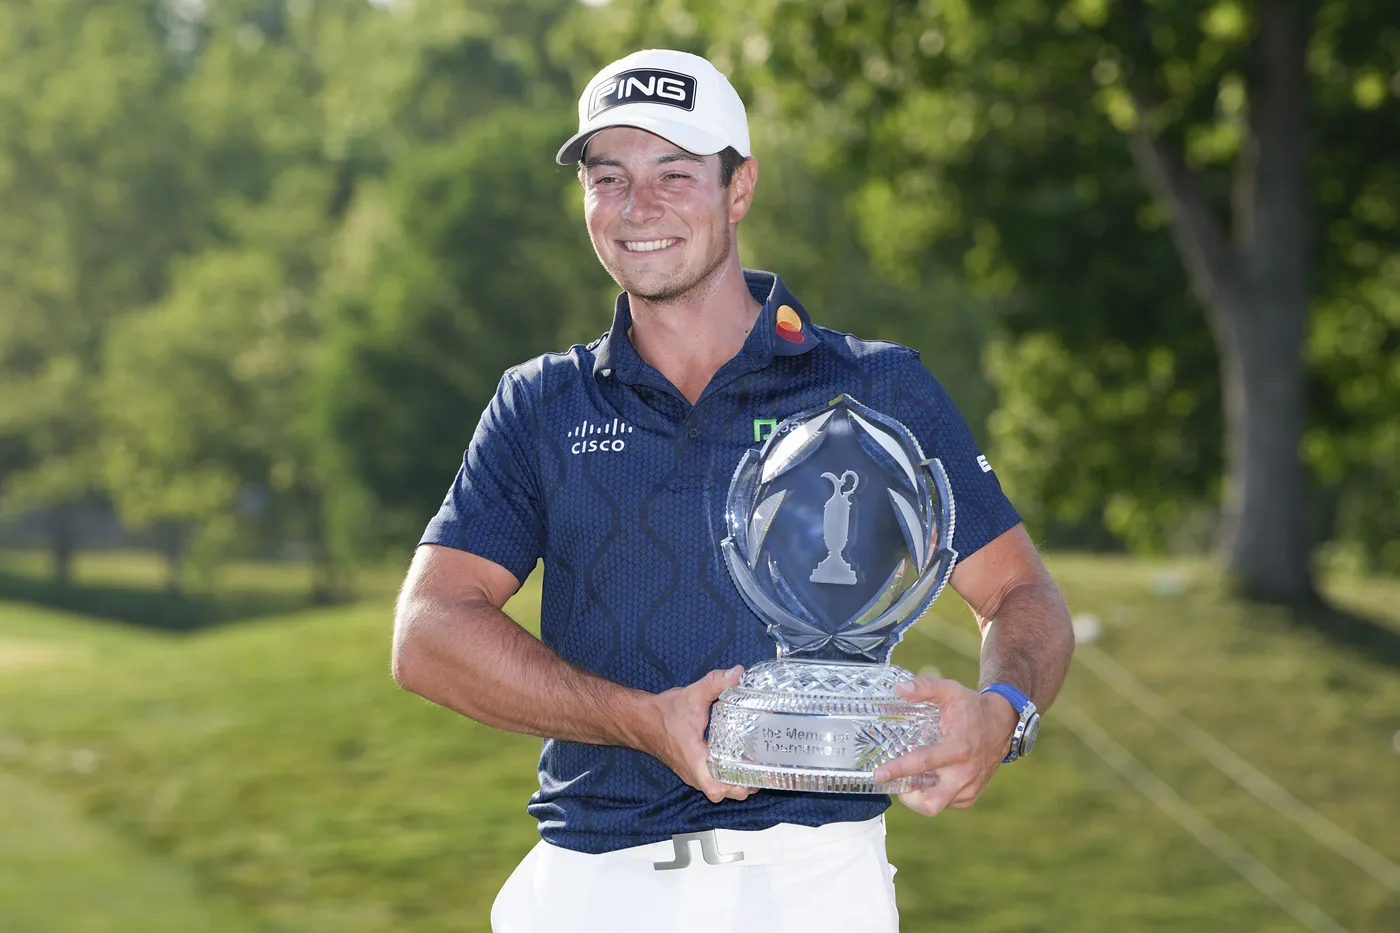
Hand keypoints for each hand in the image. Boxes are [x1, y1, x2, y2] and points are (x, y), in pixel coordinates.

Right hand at [644, 666, 754, 803]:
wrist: (642, 720)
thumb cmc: (664, 713)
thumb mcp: (692, 695)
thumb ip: (715, 683)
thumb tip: (737, 674)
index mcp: (694, 759)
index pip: (715, 789)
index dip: (735, 787)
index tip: (752, 776)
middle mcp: (693, 772)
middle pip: (722, 793)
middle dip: (741, 787)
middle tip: (759, 772)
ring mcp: (691, 773)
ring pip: (717, 789)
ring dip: (734, 783)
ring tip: (753, 768)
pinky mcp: (691, 769)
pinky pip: (711, 781)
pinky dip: (724, 777)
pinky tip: (736, 762)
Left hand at [872, 677, 1017, 817]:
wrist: (1003, 724)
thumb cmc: (973, 708)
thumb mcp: (950, 691)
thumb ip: (925, 688)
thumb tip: (899, 688)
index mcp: (957, 748)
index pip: (923, 763)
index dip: (898, 769)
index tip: (879, 773)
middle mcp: (964, 773)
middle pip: (931, 803)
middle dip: (908, 798)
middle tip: (895, 783)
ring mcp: (969, 787)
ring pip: (937, 806)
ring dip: (919, 796)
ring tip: (910, 778)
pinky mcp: (971, 795)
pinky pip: (946, 803)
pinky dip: (933, 795)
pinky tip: (928, 779)